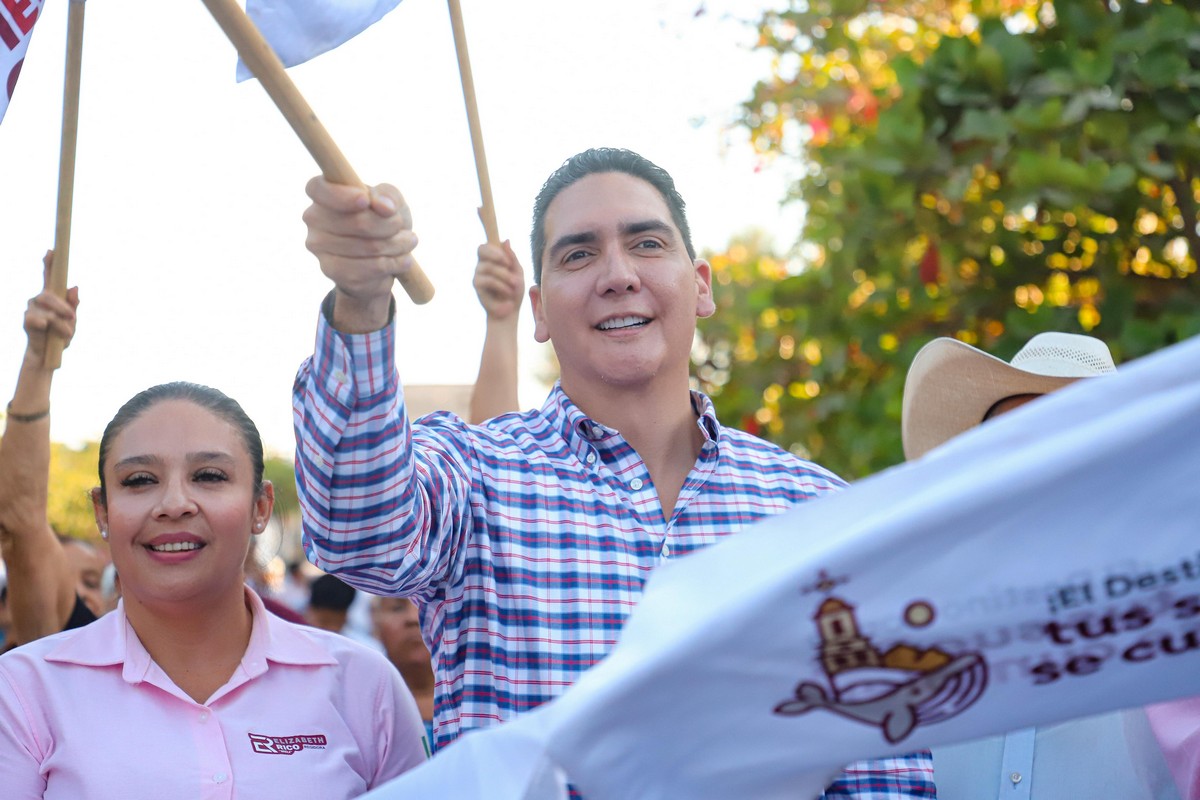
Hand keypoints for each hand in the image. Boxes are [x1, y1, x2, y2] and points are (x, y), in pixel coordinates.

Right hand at [23, 251, 79, 368]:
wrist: (48, 355)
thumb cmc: (60, 336)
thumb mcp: (72, 321)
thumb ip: (73, 305)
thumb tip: (75, 287)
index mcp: (52, 297)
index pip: (50, 277)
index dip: (49, 263)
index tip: (51, 250)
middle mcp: (39, 299)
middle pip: (48, 295)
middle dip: (62, 306)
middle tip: (72, 317)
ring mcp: (31, 309)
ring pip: (47, 309)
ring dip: (60, 321)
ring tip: (66, 332)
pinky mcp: (27, 320)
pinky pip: (38, 320)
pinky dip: (48, 326)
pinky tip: (47, 329)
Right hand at [302, 177, 417, 331]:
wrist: (379, 262)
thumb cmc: (382, 221)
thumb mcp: (390, 200)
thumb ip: (387, 195)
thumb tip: (384, 207)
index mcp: (322, 194)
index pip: (318, 188)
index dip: (341, 195)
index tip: (365, 200)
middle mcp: (313, 218)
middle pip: (356, 222)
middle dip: (390, 224)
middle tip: (401, 225)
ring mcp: (318, 246)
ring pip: (368, 247)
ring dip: (397, 245)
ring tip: (408, 242)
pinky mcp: (330, 270)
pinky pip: (369, 268)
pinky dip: (394, 263)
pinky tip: (404, 260)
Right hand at [473, 241, 524, 321]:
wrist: (510, 311)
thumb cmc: (514, 291)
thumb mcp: (518, 272)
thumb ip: (512, 257)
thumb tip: (505, 240)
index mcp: (491, 259)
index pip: (484, 246)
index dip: (493, 248)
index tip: (506, 259)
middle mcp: (481, 265)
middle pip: (482, 250)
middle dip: (499, 258)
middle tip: (510, 267)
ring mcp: (477, 274)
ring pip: (488, 266)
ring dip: (505, 276)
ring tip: (514, 285)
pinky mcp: (476, 286)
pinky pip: (488, 280)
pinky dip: (501, 286)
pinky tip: (507, 293)